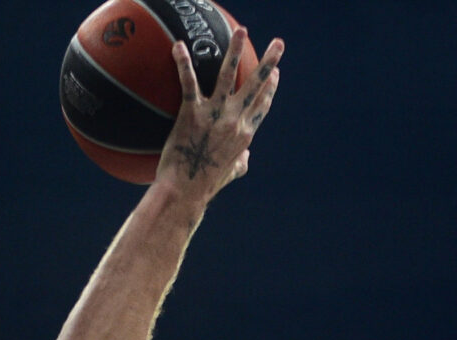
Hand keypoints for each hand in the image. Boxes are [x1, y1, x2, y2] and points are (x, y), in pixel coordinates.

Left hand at [157, 28, 284, 199]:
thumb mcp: (230, 174)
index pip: (262, 105)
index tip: (276, 74)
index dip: (270, 88)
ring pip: (228, 76)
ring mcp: (214, 115)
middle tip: (279, 44)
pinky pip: (188, 82)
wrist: (185, 192)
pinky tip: (178, 46)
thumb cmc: (205, 186)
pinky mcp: (191, 114)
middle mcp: (235, 121)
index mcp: (245, 134)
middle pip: (256, 86)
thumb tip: (246, 157)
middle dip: (270, 62)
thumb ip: (242, 162)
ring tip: (241, 31)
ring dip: (235, 51)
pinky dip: (183, 63)